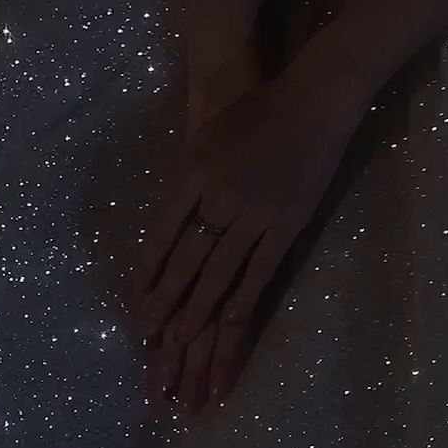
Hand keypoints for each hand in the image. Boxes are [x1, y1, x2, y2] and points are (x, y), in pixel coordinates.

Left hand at [136, 56, 370, 412]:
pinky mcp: (287, 224)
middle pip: (185, 261)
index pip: (162, 233)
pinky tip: (228, 327)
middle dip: (163, 304)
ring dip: (196, 314)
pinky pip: (259, 270)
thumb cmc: (257, 111)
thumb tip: (170, 221)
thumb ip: (188, 178)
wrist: (310, 99)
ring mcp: (254, 213)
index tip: (136, 302)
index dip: (148, 272)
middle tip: (145, 341)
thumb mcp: (209, 136)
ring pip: (218, 274)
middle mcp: (217, 196)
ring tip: (177, 348)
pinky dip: (241, 302)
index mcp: (192, 172)